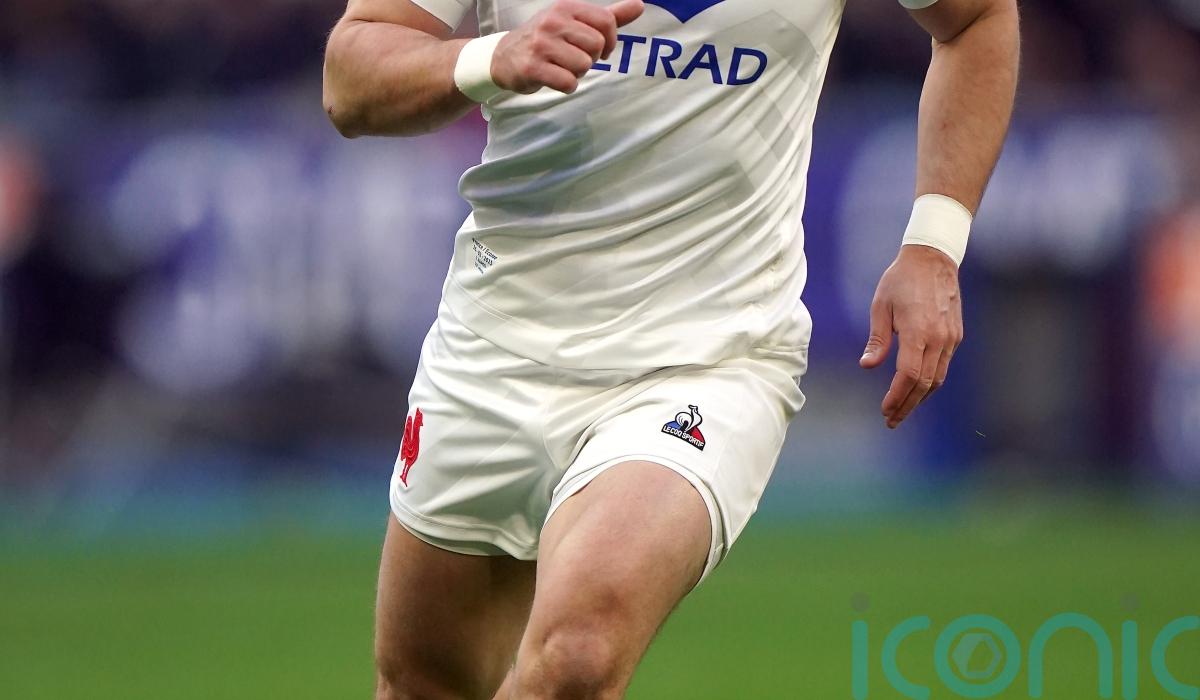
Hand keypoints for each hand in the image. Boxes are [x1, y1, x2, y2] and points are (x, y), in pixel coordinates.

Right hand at [491, 0, 643, 94]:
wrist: (503, 57)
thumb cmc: (545, 39)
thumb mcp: (574, 21)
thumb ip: (608, 16)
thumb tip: (639, 4)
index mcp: (565, 8)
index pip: (607, 22)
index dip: (609, 42)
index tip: (600, 50)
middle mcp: (553, 22)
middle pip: (597, 45)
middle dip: (591, 58)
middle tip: (574, 59)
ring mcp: (541, 44)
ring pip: (584, 65)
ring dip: (577, 73)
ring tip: (561, 67)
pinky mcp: (532, 67)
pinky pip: (568, 82)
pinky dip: (566, 86)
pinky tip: (554, 78)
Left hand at [859, 244, 963, 428]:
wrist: (933, 258)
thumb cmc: (901, 280)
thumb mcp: (880, 306)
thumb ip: (877, 339)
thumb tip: (867, 366)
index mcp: (918, 332)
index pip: (909, 376)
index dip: (897, 397)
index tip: (885, 410)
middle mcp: (939, 338)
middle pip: (924, 384)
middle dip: (907, 405)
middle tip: (891, 421)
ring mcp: (951, 337)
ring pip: (937, 378)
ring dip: (920, 398)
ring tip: (902, 410)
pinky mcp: (955, 335)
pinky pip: (943, 366)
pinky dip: (930, 382)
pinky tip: (916, 388)